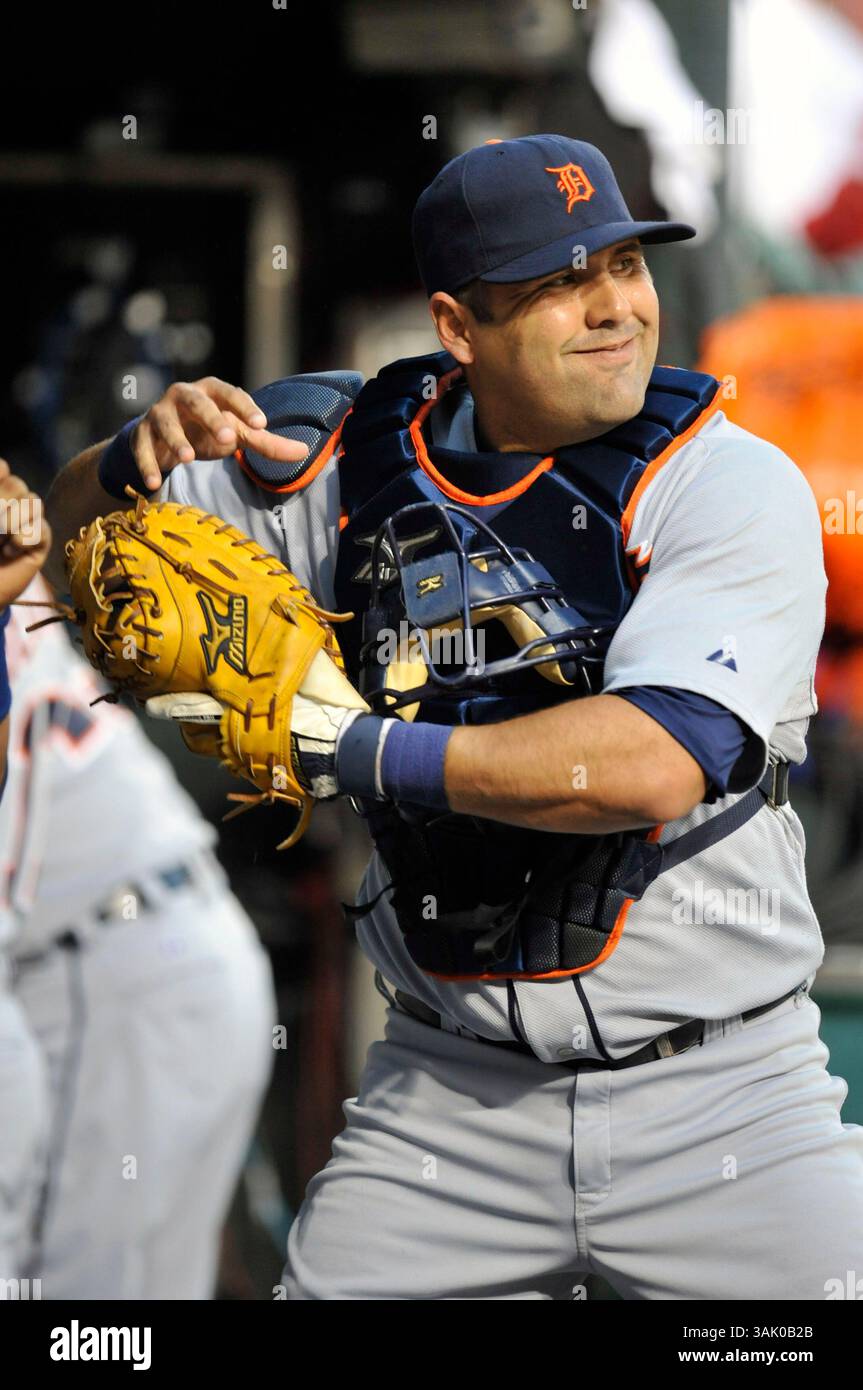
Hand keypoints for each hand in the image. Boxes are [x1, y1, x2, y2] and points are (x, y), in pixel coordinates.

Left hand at [0, 459, 50, 607]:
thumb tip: (4, 467)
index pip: (3, 468)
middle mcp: (9, 505)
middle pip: (18, 483)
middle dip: (2, 505)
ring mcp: (24, 524)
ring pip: (33, 502)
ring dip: (12, 523)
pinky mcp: (39, 543)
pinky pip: (42, 528)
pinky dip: (26, 539)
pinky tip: (11, 552)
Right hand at [130, 376, 309, 489]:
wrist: (163, 437)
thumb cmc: (207, 431)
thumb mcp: (237, 435)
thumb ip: (266, 443)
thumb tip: (304, 453)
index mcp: (210, 392)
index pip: (229, 393)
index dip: (245, 406)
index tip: (262, 423)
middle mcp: (182, 396)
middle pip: (195, 401)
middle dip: (211, 417)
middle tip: (228, 438)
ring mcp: (158, 413)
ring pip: (164, 421)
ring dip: (175, 439)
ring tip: (187, 460)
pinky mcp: (140, 433)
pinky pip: (141, 447)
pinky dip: (146, 464)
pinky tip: (152, 484)